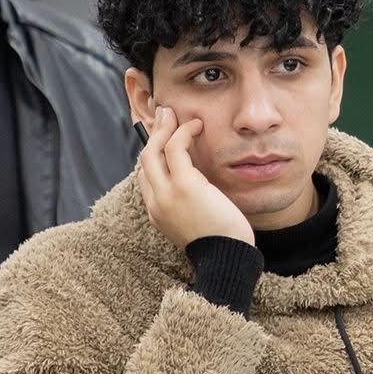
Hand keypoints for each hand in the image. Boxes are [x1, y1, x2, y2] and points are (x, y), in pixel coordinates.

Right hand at [137, 105, 253, 247]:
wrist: (227, 259)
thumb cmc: (222, 243)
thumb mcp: (198, 222)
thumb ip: (190, 203)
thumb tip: (199, 184)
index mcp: (157, 214)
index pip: (145, 177)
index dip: (153, 154)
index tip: (163, 138)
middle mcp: (155, 203)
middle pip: (145, 160)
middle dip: (153, 134)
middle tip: (164, 116)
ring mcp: (166, 194)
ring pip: (154, 151)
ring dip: (164, 128)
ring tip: (175, 114)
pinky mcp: (184, 185)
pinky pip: (176, 149)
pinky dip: (183, 132)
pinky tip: (196, 126)